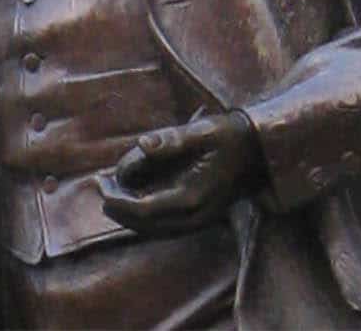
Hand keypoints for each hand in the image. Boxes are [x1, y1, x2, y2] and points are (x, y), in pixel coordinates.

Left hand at [97, 110, 262, 236]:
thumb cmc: (229, 137)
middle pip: (144, 225)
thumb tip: (142, 143)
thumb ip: (171, 139)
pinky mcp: (198, 219)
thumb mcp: (201, 131)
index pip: (144, 210)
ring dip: (129, 213)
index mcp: (192, 197)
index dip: (117, 200)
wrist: (260, 151)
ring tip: (111, 189)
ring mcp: (198, 222)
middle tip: (101, 184)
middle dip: (118, 207)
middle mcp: (194, 216)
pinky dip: (143, 215)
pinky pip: (163, 225)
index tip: (100, 183)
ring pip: (153, 229)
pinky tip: (133, 195)